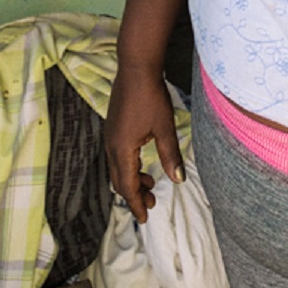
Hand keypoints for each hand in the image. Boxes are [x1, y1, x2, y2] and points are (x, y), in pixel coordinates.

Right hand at [105, 65, 184, 223]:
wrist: (136, 68)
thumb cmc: (151, 97)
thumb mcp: (165, 128)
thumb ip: (170, 156)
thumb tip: (177, 180)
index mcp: (122, 149)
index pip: (127, 185)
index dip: (136, 203)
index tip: (145, 219)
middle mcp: (111, 145)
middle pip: (118, 180)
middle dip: (134, 194)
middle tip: (151, 203)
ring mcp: (110, 136)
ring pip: (117, 168)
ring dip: (132, 179)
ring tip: (151, 183)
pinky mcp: (113, 127)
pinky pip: (117, 156)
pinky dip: (128, 166)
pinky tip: (143, 161)